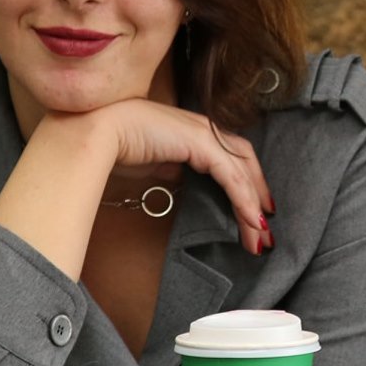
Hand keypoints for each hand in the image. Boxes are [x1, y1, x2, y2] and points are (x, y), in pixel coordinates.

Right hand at [90, 98, 274, 251]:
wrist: (100, 133)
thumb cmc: (120, 147)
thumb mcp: (157, 163)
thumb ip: (175, 169)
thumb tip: (183, 182)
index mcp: (198, 132)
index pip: (235, 159)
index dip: (249, 185)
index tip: (256, 214)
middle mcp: (206, 129)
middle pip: (246, 165)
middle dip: (259, 199)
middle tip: (265, 232)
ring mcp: (206, 133)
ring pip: (243, 173)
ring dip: (254, 207)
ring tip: (260, 236)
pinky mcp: (202, 143)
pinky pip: (232, 177)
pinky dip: (244, 199)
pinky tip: (252, 220)